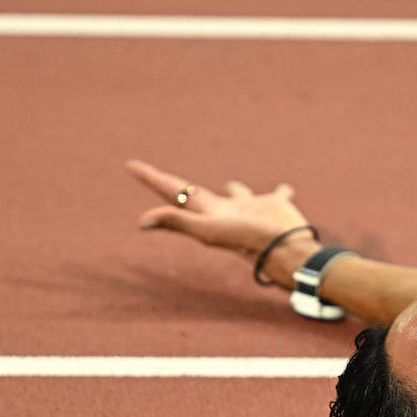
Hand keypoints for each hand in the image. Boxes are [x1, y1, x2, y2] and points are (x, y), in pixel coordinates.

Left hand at [126, 159, 320, 288]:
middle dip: (176, 183)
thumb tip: (140, 222)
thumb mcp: (209, 230)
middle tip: (160, 174)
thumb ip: (177, 222)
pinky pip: (277, 194)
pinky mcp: (275, 205)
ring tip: (231, 184)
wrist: (287, 251)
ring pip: (236, 193)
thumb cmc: (248, 241)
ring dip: (232, 188)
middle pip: (193, 193)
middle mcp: (225, 211)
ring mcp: (250, 208)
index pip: (172, 191)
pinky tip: (285, 188)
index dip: (151, 178)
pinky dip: (280, 190)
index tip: (130, 165)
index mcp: (207, 213)